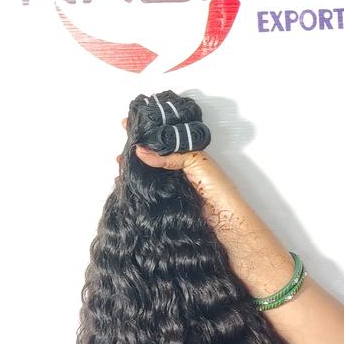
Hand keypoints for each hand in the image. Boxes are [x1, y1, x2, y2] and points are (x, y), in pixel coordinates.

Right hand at [116, 117, 236, 215]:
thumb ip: (169, 156)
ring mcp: (173, 184)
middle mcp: (180, 168)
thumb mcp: (196, 162)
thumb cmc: (218, 189)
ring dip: (133, 167)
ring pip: (149, 173)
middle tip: (122, 147)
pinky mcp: (168, 200)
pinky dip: (136, 185)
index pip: (164, 140)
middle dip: (136, 150)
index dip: (148, 133)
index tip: (128, 125)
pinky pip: (148, 190)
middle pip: (154, 156)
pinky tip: (125, 183)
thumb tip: (142, 151)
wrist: (224, 219)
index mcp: (189, 155)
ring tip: (120, 162)